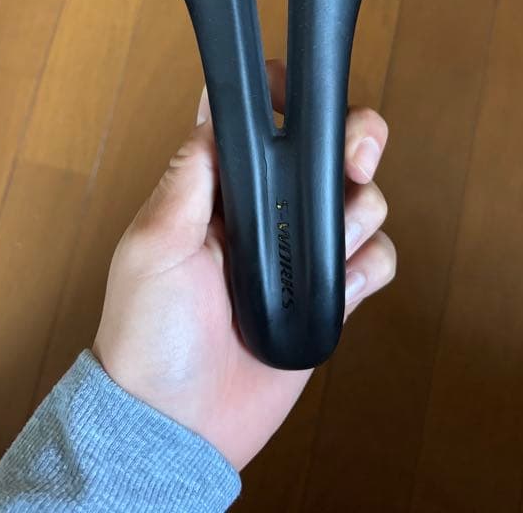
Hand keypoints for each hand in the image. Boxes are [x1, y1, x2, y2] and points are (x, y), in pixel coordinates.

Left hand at [92, 59, 395, 470]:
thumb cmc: (148, 335)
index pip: (256, 121)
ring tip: (330, 246)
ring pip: (360, 199)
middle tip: (357, 157)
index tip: (306, 98)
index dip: (285, 95)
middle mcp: (264, 211)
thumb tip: (216, 118)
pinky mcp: (328, 295)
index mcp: (217, 189)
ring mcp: (300, 252)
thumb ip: (187, 180)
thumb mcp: (152, 248)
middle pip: (325, 149)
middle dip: (353, 139)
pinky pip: (375, 261)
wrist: (178, 427)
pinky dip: (370, 266)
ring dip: (360, 211)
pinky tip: (342, 287)